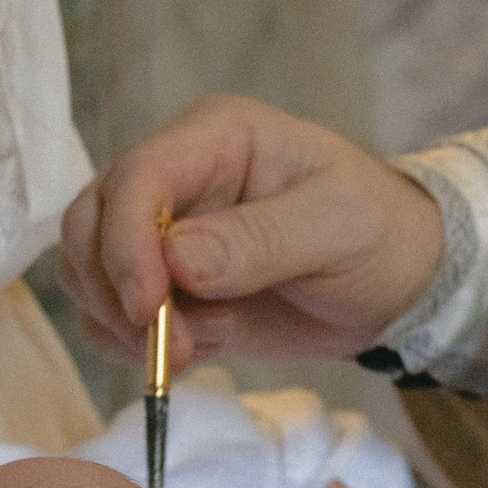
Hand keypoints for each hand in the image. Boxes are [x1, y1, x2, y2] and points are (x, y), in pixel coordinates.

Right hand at [60, 94, 444, 362]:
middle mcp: (177, 177)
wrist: (398, 282)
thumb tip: (176, 261)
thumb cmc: (380, 234)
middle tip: (172, 343)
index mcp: (216, 138)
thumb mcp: (338, 226)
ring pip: (88, 271)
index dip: (126, 244)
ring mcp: (163, 232)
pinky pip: (109, 315)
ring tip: (203, 344)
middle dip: (115, 289)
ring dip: (123, 323)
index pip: (137, 177)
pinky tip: (201, 349)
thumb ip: (259, 241)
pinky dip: (133, 345)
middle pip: (90, 222)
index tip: (148, 309)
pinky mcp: (165, 285)